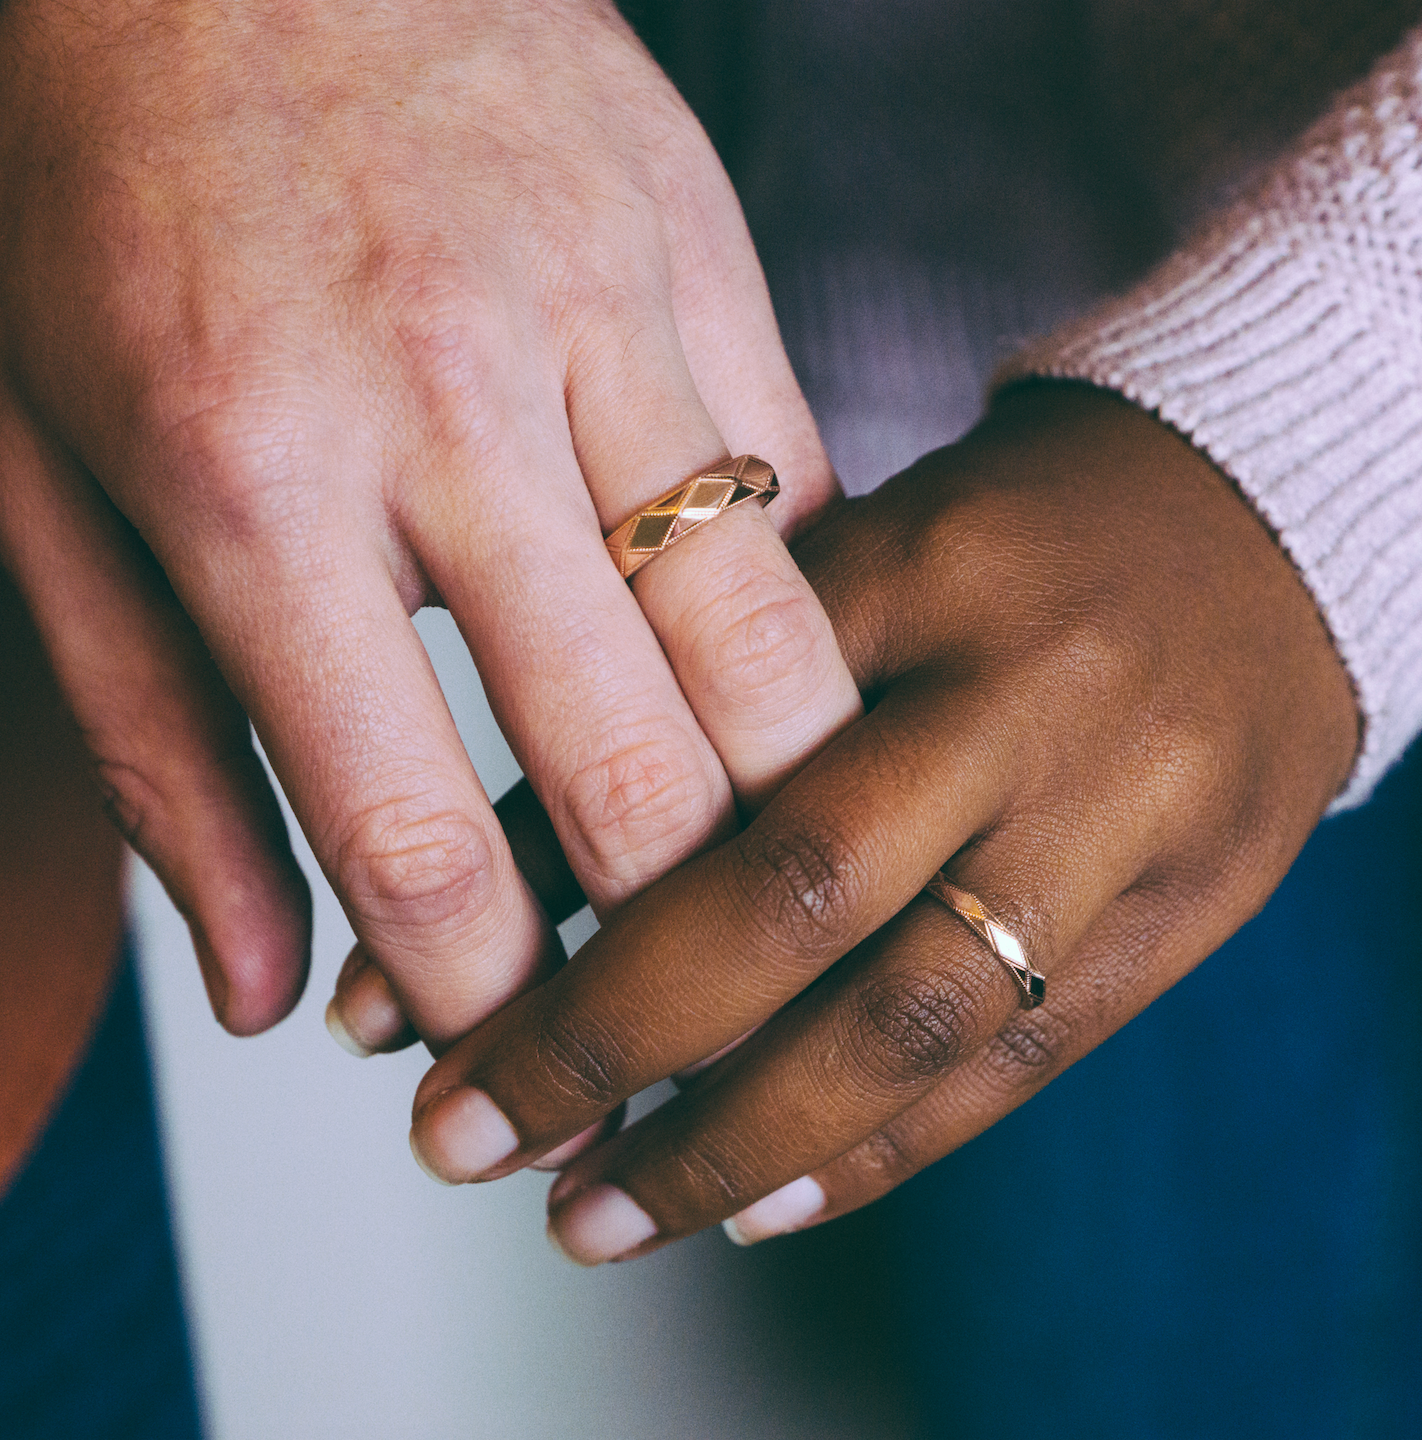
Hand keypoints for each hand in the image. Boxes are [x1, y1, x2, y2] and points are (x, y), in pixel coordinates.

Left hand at [0, 0, 857, 1039]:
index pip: (415, 832)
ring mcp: (604, 315)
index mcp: (250, 476)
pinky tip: (770, 694)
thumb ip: (156, 750)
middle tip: (669, 1035)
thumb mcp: (36, 476)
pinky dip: (805, 629)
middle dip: (675, 956)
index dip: (491, 1005)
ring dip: (786, 817)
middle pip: (642, 771)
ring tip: (761, 903)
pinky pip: (807, 494)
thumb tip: (257, 982)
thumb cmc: (87, 178)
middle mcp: (449, 405)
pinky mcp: (701, 255)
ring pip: (776, 647)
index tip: (517, 1074)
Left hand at [404, 384, 1357, 1261]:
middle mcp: (1024, 696)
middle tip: (466, 1139)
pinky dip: (876, 1152)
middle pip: (801, 889)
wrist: (1253, 532)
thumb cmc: (1006, 540)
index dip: (537, 876)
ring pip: (911, 1013)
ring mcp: (1126, 816)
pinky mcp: (1188, 914)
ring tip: (595, 1214)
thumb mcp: (850, 548)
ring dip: (734, 1142)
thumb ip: (697, 676)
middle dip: (611, 1038)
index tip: (397, 1000)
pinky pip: (1018, 1064)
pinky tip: (757, 1207)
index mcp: (916, 567)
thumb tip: (482, 857)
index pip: (699, 734)